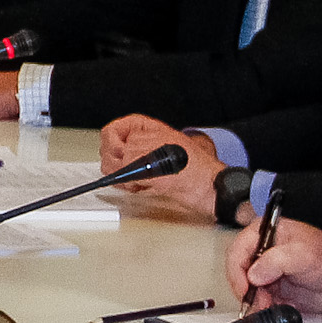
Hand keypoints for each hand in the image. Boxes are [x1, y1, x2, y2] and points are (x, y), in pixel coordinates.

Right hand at [101, 116, 224, 210]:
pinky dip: (127, 185)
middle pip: (110, 149)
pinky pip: (124, 180)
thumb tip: (120, 162)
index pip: (114, 130)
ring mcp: (145, 162)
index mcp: (149, 130)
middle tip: (127, 171)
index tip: (119, 155)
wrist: (210, 192)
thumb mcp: (161, 159)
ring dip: (120, 176)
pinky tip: (138, 187)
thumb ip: (136, 156)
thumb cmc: (197, 172)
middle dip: (116, 163)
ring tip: (135, 182)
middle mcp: (144, 144)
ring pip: (115, 166)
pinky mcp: (147, 178)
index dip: (113, 144)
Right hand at [226, 211, 321, 316]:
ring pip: (245, 287)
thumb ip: (277, 260)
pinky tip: (269, 309)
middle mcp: (261, 250)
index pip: (238, 249)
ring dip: (252, 300)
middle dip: (244, 288)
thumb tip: (254, 274)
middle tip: (256, 300)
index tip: (245, 287)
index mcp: (265, 233)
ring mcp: (264, 270)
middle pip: (237, 270)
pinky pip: (255, 299)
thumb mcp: (305, 254)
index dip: (237, 270)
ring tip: (266, 306)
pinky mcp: (269, 288)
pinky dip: (259, 307)